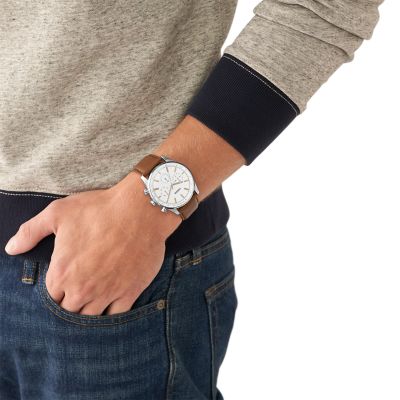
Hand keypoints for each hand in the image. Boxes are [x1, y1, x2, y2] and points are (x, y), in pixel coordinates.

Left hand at [4, 172, 180, 314]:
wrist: (140, 210)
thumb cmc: (99, 209)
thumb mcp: (58, 213)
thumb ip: (30, 232)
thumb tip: (11, 248)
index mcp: (61, 272)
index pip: (50, 298)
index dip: (55, 292)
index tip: (62, 285)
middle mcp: (82, 289)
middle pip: (68, 312)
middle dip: (70, 305)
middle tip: (77, 294)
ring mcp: (107, 293)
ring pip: (91, 318)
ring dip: (89, 313)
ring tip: (92, 303)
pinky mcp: (129, 292)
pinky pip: (116, 316)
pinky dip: (111, 316)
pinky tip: (111, 307)